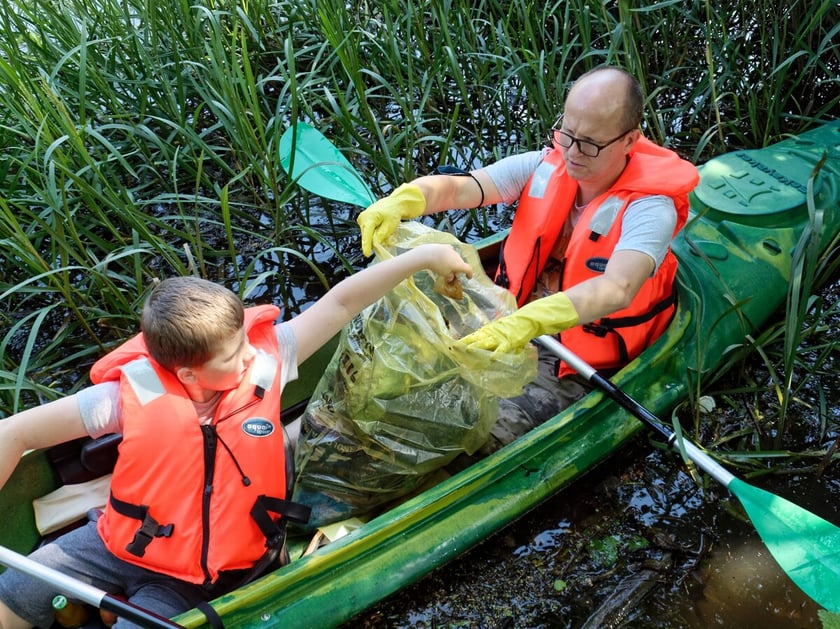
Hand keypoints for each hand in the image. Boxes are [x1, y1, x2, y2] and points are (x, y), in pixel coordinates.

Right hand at [357, 183, 425, 255]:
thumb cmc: (394, 212)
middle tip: (385, 240)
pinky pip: (367, 231)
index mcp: (369, 217)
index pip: (367, 235)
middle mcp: (363, 218)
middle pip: (366, 235)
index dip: (367, 246)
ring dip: (374, 236)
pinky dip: (373, 233)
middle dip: (373, 241)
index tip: (367, 254)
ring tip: (384, 231)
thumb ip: (381, 235)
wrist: (394, 203)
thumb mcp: (390, 226)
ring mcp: (361, 219)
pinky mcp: (362, 220)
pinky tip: (380, 229)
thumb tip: (375, 245)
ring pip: (367, 234)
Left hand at [416, 243, 472, 282]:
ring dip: (453, 262)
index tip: (468, 277)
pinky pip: (450, 251)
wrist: (428, 254)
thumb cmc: (438, 266)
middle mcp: (458, 256)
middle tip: (452, 274)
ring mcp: (452, 250)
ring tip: (446, 266)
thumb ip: (450, 277)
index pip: (468, 269)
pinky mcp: (446, 246)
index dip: (469, 274)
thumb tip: (451, 277)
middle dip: (458, 269)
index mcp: (460, 264)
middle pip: (461, 263)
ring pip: (456, 257)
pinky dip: (449, 255)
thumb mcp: (444, 274)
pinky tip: (444, 257)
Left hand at [460, 291, 578, 352]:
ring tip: (465, 351)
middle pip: (474, 341)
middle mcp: (490, 334)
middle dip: (462, 347)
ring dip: (475, 348)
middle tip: (452, 351)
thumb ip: (489, 340)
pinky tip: (492, 358)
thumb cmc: (513, 328)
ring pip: (485, 344)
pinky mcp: (510, 342)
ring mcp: (499, 338)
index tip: (450, 346)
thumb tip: (478, 349)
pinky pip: (502, 349)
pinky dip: (497, 353)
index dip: (460, 342)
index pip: (471, 337)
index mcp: (487, 332)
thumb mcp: (498, 332)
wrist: (527, 320)